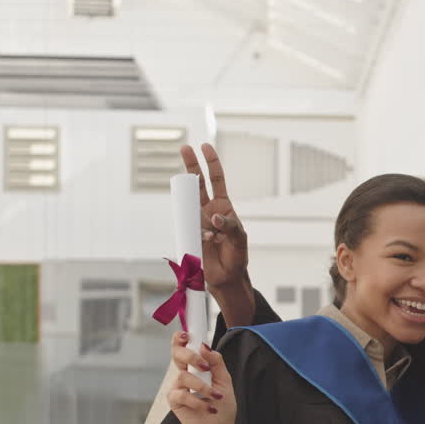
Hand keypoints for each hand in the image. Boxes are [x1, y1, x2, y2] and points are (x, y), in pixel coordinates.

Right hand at [166, 332, 235, 423]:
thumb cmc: (223, 403)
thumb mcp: (224, 380)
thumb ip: (216, 362)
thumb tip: (205, 346)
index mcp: (195, 366)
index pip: (183, 348)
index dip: (180, 339)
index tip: (185, 334)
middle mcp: (184, 374)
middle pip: (177, 356)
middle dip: (190, 356)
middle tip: (204, 366)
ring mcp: (178, 388)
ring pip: (183, 377)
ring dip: (202, 386)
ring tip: (216, 396)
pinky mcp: (175, 402)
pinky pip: (183, 395)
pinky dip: (199, 401)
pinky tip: (210, 408)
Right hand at [181, 144, 250, 295]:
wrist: (226, 277)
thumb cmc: (237, 256)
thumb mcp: (240, 239)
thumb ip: (230, 226)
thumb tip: (214, 217)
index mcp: (223, 207)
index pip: (216, 180)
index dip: (212, 163)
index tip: (205, 146)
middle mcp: (208, 210)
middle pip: (198, 183)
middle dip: (192, 165)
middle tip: (184, 147)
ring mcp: (197, 220)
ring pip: (189, 204)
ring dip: (195, 211)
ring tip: (213, 236)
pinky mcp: (189, 232)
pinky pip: (188, 225)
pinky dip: (199, 233)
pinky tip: (209, 243)